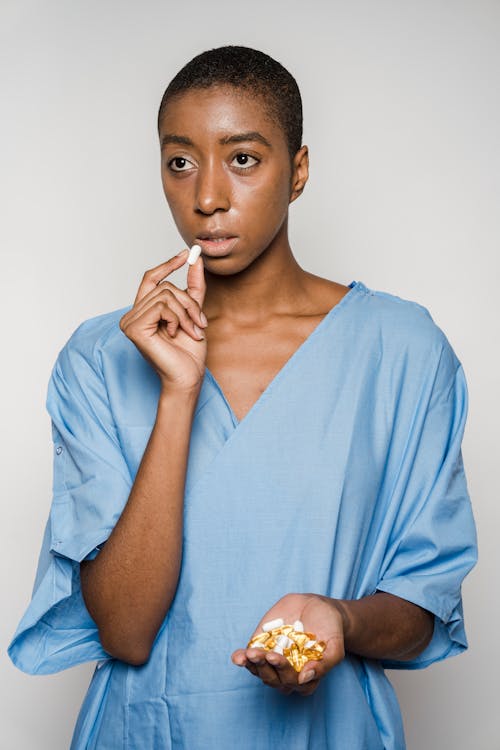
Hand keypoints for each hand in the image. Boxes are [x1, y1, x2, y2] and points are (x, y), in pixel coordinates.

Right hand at [120, 249, 206, 390]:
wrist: (188, 376)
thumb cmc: (189, 352)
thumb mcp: (194, 313)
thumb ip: (193, 288)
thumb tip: (196, 260)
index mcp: (143, 311)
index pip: (151, 279)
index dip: (168, 265)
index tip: (187, 254)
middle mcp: (132, 315)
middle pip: (164, 287)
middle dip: (188, 303)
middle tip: (200, 323)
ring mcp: (129, 322)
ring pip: (165, 295)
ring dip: (186, 313)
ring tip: (192, 331)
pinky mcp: (133, 328)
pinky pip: (161, 307)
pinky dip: (176, 319)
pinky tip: (176, 334)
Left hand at [231, 594, 345, 695]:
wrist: (318, 607)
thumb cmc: (330, 629)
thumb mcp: (334, 647)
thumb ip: (323, 665)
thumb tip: (304, 678)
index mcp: (306, 678)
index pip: (294, 683)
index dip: (284, 673)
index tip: (277, 657)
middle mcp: (288, 672)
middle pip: (274, 679)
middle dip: (267, 668)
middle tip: (263, 655)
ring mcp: (273, 660)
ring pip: (260, 670)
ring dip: (253, 665)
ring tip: (249, 655)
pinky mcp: (262, 646)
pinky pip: (250, 657)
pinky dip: (242, 658)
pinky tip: (238, 656)